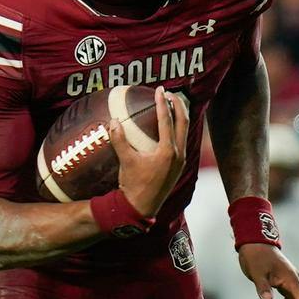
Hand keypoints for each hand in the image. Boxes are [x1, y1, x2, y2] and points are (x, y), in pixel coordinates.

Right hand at [111, 87, 189, 217]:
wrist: (141, 208)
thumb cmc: (133, 185)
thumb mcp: (125, 161)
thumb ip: (119, 139)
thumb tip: (113, 120)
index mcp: (168, 151)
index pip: (167, 120)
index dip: (163, 103)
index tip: (160, 90)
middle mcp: (178, 154)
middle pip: (183, 122)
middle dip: (178, 105)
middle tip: (170, 93)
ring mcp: (181, 160)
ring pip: (185, 131)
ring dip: (180, 116)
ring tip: (173, 104)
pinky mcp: (179, 165)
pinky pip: (182, 140)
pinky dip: (178, 129)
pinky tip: (171, 126)